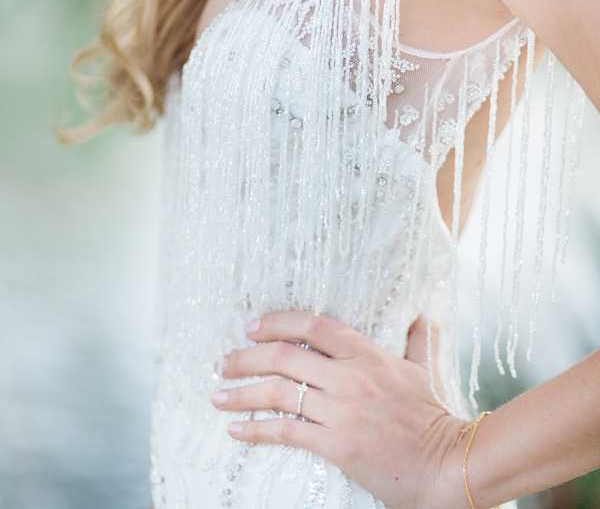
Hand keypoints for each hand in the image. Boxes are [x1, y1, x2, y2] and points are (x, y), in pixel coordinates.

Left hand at [210, 310, 469, 508]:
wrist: (447, 464)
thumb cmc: (433, 416)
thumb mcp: (423, 369)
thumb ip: (418, 339)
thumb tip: (423, 317)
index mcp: (367, 354)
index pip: (313, 326)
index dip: (278, 322)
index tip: (252, 327)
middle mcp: (350, 377)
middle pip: (286, 357)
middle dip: (247, 358)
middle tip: (224, 362)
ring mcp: (342, 411)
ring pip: (280, 393)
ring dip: (242, 393)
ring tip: (217, 395)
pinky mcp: (336, 445)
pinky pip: (286, 432)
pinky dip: (256, 430)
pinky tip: (236, 430)